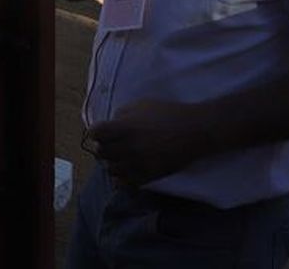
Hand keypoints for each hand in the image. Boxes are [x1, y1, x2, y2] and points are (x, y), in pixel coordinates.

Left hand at [86, 99, 210, 188]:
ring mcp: (135, 165)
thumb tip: (112, 124)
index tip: (103, 131)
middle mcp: (126, 148)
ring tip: (122, 157)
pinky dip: (121, 178)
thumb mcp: (141, 104)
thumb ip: (122, 114)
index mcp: (123, 128)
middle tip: (113, 144)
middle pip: (100, 153)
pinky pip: (123, 184)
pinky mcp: (146, 177)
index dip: (98, 131)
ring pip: (110, 170)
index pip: (94, 134)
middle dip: (104, 147)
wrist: (193, 131)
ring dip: (113, 162)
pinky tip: (128, 170)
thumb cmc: (168, 113)